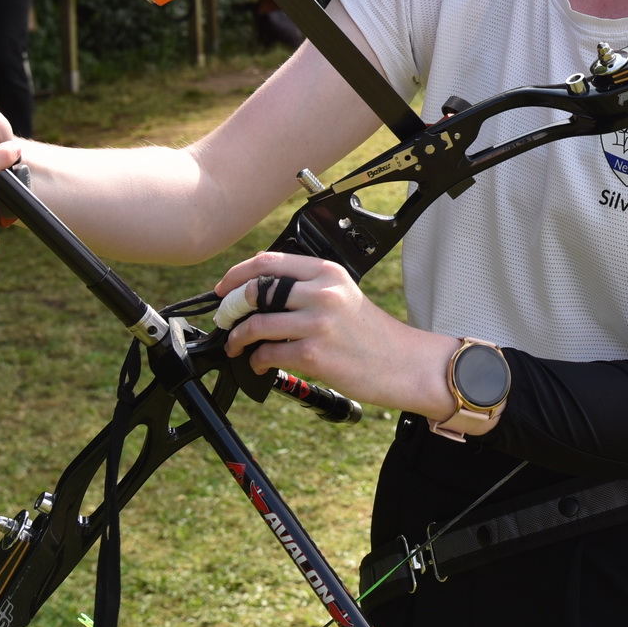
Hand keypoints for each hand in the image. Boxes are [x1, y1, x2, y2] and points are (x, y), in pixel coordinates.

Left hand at [217, 251, 457, 415]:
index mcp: (327, 272)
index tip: (224, 288)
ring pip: (256, 324)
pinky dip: (256, 360)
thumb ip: (307, 288)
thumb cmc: (371, 334)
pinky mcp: (314, 354)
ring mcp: (317, 323)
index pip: (268, 262)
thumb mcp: (343, 295)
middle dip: (230, 307)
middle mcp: (322, 292)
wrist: (403, 363)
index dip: (237, 274)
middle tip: (225, 320)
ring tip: (237, 346)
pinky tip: (260, 363)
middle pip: (255, 290)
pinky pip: (268, 354)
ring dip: (238, 338)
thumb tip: (259, 294)